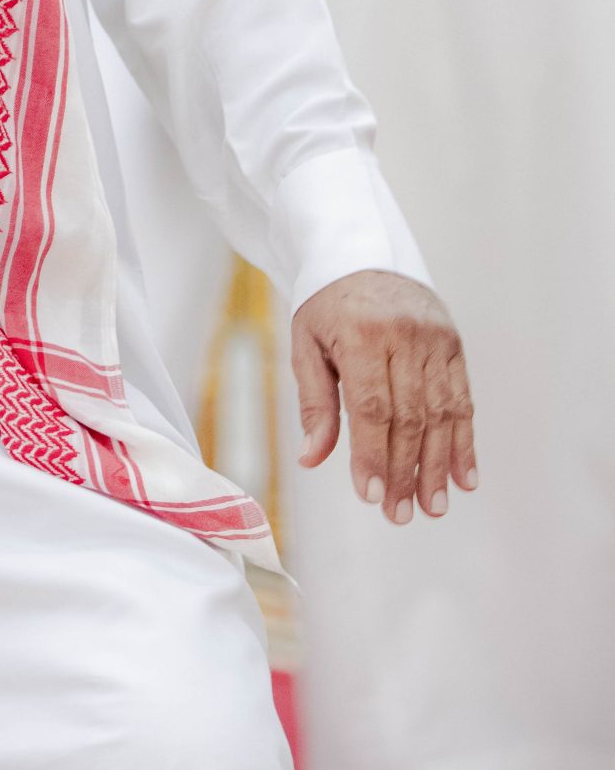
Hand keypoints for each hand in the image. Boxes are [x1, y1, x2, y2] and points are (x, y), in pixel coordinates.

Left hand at [293, 271, 475, 524]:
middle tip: (399, 515)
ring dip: (438, 465)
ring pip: (441, 413)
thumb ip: (314, 403)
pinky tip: (463, 477)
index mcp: (361, 334)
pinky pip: (462, 398)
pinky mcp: (454, 343)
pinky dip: (464, 441)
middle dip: (405, 471)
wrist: (361, 255)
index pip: (372, 407)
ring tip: (433, 507)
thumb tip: (312, 459)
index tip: (371, 496)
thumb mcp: (305, 345)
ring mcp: (435, 339)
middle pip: (410, 416)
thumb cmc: (325, 307)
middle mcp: (405, 336)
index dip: (374, 455)